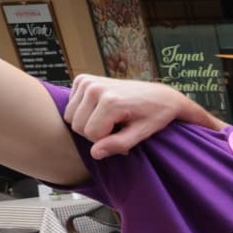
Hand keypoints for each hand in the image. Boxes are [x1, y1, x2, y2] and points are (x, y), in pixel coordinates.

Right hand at [64, 75, 213, 158]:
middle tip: (117, 129)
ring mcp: (87, 81)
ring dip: (88, 123)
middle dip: (95, 133)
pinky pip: (71, 105)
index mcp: (110, 101)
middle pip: (77, 125)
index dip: (105, 141)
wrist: (161, 95)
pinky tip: (102, 109)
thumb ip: (118, 144)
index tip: (124, 135)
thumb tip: (94, 153)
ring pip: (71, 116)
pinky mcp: (83, 79)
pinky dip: (84, 111)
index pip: (90, 134)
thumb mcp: (141, 133)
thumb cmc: (154, 116)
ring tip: (110, 119)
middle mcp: (95, 88)